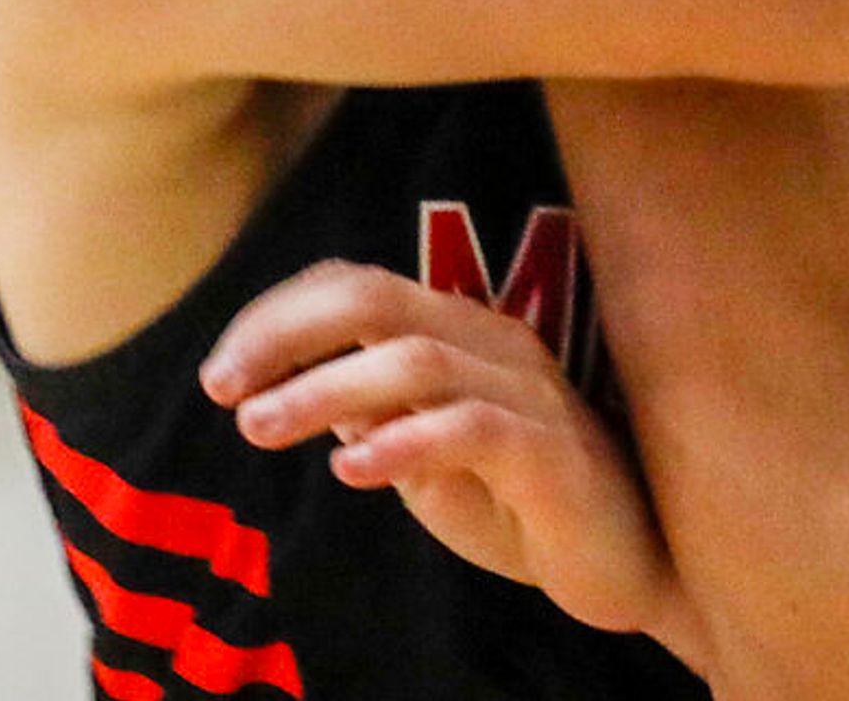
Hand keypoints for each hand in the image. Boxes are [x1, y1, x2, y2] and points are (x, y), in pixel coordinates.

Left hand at [202, 259, 690, 655]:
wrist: (627, 563)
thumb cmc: (522, 504)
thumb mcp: (424, 456)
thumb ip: (371, 414)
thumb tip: (285, 388)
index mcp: (461, 335)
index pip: (359, 285)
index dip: (279, 314)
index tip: (221, 370)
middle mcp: (495, 345)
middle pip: (379, 299)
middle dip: (287, 334)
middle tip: (221, 386)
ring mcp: (528, 394)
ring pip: (418, 360)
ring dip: (325, 389)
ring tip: (261, 427)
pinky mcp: (552, 454)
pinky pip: (474, 429)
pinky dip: (404, 441)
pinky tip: (353, 470)